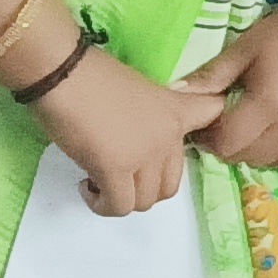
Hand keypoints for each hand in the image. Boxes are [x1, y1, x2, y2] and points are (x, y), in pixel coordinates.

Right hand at [30, 41, 226, 216]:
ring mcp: (145, 155)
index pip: (214, 115)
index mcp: (176, 110)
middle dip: (144, 188)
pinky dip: (102, 204)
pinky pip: (119, 206)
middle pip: (170, 184)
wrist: (63, 72)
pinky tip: (87, 185)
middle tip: (121, 176)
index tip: (170, 147)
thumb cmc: (91, 74)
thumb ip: (151, 118)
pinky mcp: (116, 169)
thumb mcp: (138, 92)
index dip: (205, 133)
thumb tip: (139, 139)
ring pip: (145, 201)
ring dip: (122, 198)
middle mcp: (169, 136)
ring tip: (100, 181)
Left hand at [179, 0, 277, 168]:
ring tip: (245, 128)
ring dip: (250, 151)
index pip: (227, 142)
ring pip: (270, 160)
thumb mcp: (243, 48)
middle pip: (246, 156)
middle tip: (221, 122)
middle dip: (226, 144)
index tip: (203, 120)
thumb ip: (210, 76)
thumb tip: (176, 94)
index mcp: (267, 104)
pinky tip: (272, 139)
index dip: (208, 136)